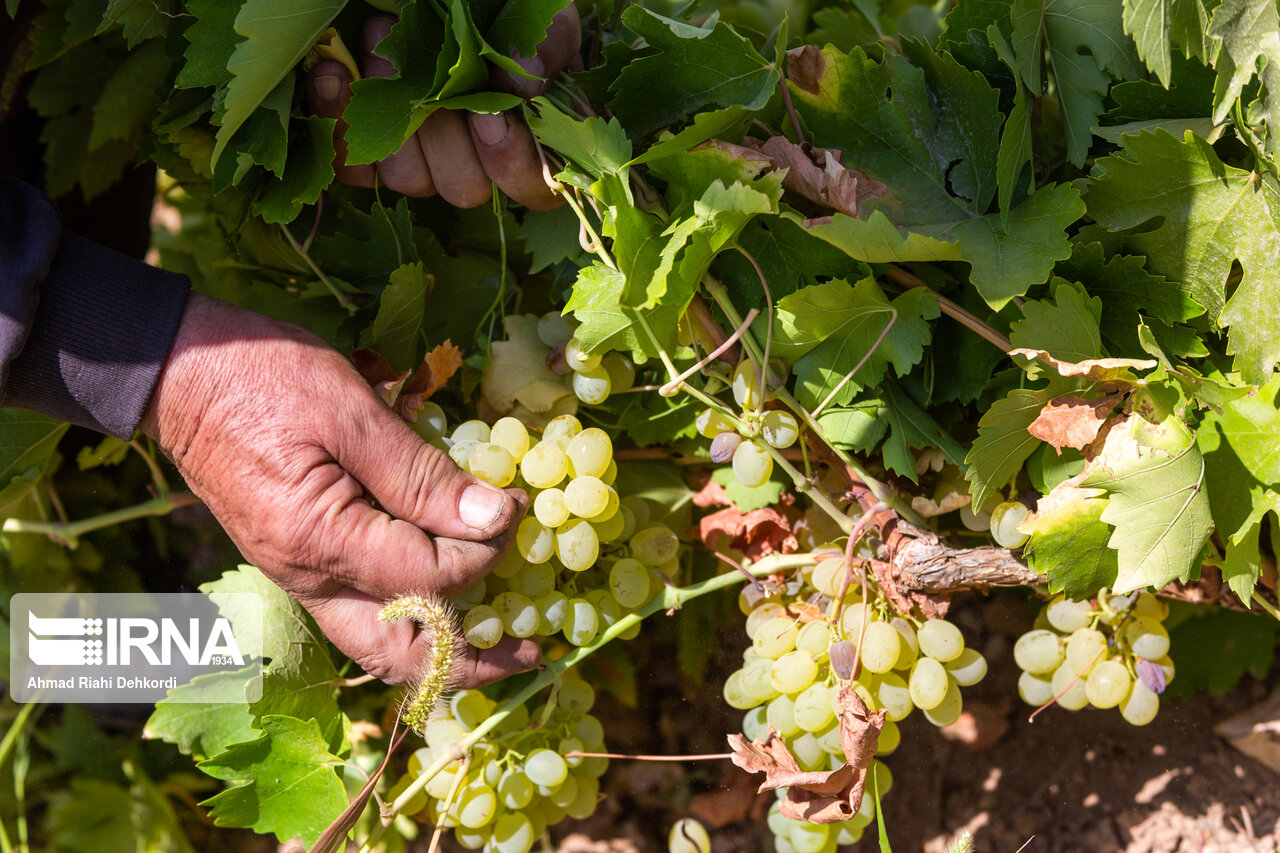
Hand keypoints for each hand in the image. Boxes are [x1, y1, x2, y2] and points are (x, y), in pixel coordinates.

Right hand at [141, 294, 540, 686]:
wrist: (180, 369)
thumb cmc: (261, 376)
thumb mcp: (351, 410)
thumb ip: (420, 473)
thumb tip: (492, 517)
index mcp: (320, 542)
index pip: (430, 578)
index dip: (485, 548)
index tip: (514, 505)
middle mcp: (307, 579)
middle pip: (400, 655)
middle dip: (471, 660)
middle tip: (531, 652)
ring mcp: (299, 576)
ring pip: (378, 644)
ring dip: (444, 648)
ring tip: (500, 638)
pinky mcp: (300, 560)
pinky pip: (362, 611)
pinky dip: (412, 617)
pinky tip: (448, 599)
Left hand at [307, 6, 580, 208]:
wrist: (445, 3)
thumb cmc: (501, 13)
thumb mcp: (539, 19)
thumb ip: (550, 45)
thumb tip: (526, 82)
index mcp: (526, 143)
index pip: (532, 187)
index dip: (511, 163)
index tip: (488, 116)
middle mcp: (473, 164)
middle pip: (463, 186)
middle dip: (442, 132)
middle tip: (429, 73)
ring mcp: (420, 163)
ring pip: (407, 178)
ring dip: (392, 118)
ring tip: (384, 52)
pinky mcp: (369, 151)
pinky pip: (351, 164)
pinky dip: (338, 120)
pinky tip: (336, 71)